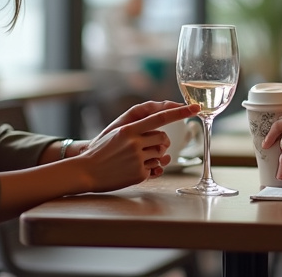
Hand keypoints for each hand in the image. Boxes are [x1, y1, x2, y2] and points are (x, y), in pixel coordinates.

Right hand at [78, 101, 199, 192]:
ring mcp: (137, 159)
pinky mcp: (139, 174)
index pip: (160, 117)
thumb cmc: (103, 151)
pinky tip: (132, 169)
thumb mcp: (118, 134)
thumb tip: (163, 138)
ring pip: (160, 154)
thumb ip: (139, 131)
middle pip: (163, 138)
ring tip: (134, 159)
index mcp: (129, 129)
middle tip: (144, 147)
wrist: (86, 171)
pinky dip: (148, 169)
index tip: (195, 108)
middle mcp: (135, 142)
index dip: (180, 112)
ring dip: (153, 156)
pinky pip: (155, 168)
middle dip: (160, 142)